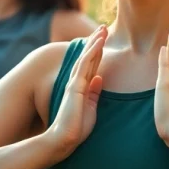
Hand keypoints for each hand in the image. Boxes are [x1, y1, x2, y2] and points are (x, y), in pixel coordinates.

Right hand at [45, 25, 107, 160]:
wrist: (64, 140)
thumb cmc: (76, 128)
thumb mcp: (91, 109)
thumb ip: (93, 93)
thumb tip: (99, 78)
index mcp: (81, 88)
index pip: (91, 66)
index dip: (97, 52)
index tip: (103, 40)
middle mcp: (77, 82)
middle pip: (88, 58)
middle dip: (96, 42)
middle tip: (104, 28)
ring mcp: (75, 83)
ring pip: (87, 57)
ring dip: (95, 42)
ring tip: (103, 28)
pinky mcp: (75, 86)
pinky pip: (85, 64)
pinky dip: (92, 51)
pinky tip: (99, 42)